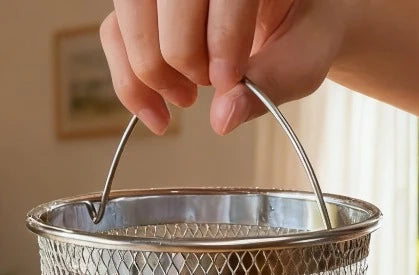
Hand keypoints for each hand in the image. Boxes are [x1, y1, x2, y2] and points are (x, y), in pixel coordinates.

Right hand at [99, 1, 350, 134]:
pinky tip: (155, 111)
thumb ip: (271, 84)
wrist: (289, 15)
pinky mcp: (140, 0)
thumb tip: (223, 118)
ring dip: (152, 71)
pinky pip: (114, 33)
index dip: (223, 41)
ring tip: (184, 99)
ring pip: (129, 17)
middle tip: (209, 87)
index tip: (232, 82)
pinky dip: (129, 81)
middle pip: (167, 2)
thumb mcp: (304, 57)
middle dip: (185, 58)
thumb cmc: (301, 29)